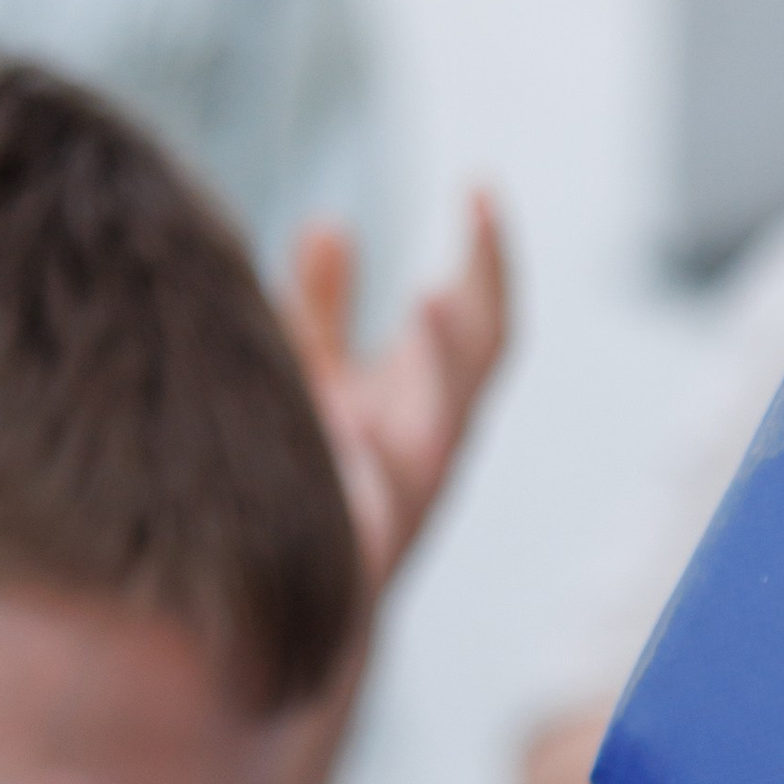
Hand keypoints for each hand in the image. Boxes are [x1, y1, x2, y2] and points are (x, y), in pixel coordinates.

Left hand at [286, 196, 510, 598]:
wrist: (293, 596)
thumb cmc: (313, 477)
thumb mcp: (314, 374)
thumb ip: (324, 307)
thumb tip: (332, 222)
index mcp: (434, 397)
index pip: (482, 320)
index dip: (489, 258)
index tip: (481, 187)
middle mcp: (435, 443)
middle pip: (477, 358)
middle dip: (483, 291)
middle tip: (476, 219)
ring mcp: (407, 495)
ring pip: (444, 424)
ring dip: (440, 362)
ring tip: (431, 300)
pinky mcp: (367, 541)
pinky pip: (374, 503)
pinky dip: (369, 465)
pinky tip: (355, 427)